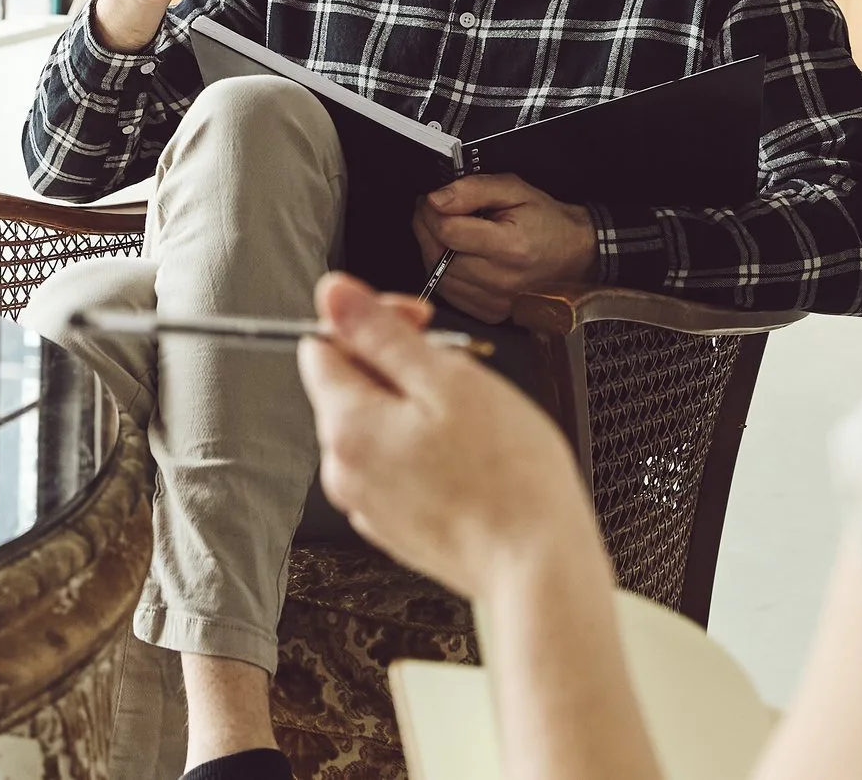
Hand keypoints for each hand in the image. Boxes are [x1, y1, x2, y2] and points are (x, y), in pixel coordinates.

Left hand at [299, 274, 602, 602]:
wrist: (538, 568)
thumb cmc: (509, 479)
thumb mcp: (448, 379)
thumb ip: (381, 332)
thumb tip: (332, 294)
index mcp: (346, 424)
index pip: (323, 343)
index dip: (372, 320)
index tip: (420, 323)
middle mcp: (342, 467)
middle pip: (349, 384)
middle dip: (400, 366)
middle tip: (460, 374)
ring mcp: (367, 501)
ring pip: (376, 425)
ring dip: (416, 409)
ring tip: (472, 423)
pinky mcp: (394, 525)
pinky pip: (396, 466)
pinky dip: (425, 451)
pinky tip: (468, 459)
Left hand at [410, 173, 597, 322]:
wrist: (575, 254)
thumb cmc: (548, 222)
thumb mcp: (514, 190)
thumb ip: (473, 190)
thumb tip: (436, 199)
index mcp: (510, 247)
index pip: (448, 232)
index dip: (432, 211)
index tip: (433, 200)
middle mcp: (502, 280)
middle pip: (438, 255)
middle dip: (426, 228)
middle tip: (432, 210)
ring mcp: (496, 301)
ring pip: (438, 276)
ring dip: (431, 250)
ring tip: (444, 230)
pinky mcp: (491, 313)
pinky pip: (450, 293)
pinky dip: (443, 273)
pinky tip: (452, 255)